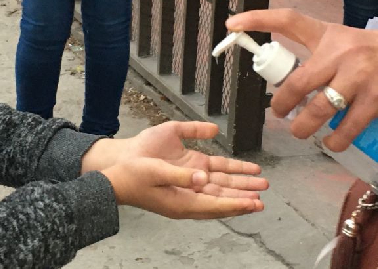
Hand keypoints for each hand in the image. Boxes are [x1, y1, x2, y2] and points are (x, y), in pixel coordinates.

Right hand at [84, 121, 268, 199]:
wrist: (115, 173)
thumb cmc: (132, 175)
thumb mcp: (155, 172)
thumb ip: (181, 174)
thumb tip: (203, 176)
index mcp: (181, 202)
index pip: (215, 206)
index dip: (236, 204)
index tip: (254, 204)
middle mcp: (188, 197)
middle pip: (222, 199)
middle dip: (243, 198)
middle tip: (262, 199)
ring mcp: (187, 187)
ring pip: (219, 188)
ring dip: (239, 186)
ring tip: (259, 185)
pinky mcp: (185, 175)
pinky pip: (211, 178)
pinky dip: (227, 175)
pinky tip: (238, 172)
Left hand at [225, 10, 377, 152]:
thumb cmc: (375, 52)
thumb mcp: (342, 40)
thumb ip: (317, 56)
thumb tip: (286, 82)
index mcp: (329, 35)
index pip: (289, 20)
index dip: (258, 19)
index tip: (232, 23)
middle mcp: (341, 53)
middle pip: (297, 82)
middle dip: (281, 104)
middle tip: (278, 113)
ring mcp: (358, 78)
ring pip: (318, 110)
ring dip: (303, 127)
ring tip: (301, 131)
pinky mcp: (375, 101)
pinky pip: (346, 129)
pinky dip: (334, 141)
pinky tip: (331, 143)